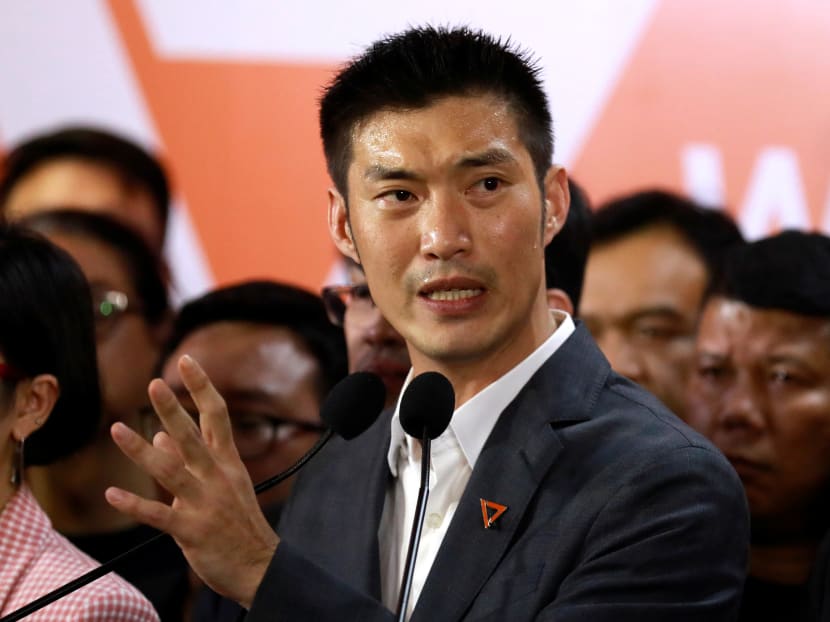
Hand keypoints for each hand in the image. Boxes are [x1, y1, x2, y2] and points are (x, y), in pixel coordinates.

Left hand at [105, 355, 277, 608]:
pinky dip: (135, 505)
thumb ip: (190, 459)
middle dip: (173, 409)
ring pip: (171, 470)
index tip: (187, 360)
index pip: (217, 415)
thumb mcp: (223, 485)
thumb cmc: (238, 523)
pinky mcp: (192, 531)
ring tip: (117, 430)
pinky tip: (112, 495)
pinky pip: (160, 515)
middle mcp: (217, 476)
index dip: (201, 386)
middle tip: (154, 383)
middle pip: (193, 436)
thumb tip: (160, 432)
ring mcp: (205, 502)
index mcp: (228, 462)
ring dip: (142, 450)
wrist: (260, 566)